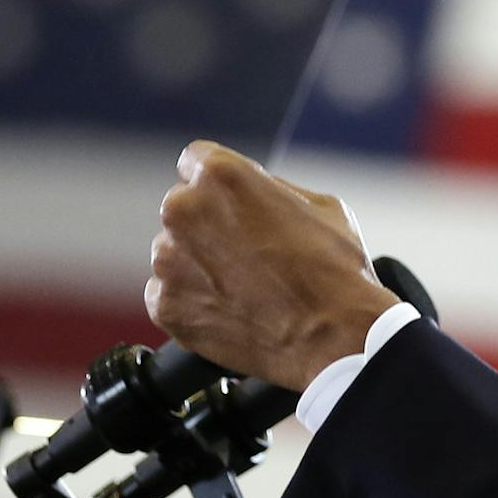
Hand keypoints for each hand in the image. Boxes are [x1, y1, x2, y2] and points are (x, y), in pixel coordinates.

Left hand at [145, 140, 400, 391]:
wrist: (331, 336)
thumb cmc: (333, 268)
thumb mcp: (318, 205)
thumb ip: (269, 190)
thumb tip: (252, 194)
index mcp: (219, 175)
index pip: (195, 162)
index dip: (220, 185)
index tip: (232, 204)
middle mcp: (183, 211)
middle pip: (183, 208)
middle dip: (208, 224)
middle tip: (246, 251)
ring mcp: (169, 261)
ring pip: (174, 252)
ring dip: (198, 264)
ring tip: (243, 286)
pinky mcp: (164, 305)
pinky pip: (168, 294)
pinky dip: (192, 302)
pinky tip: (230, 309)